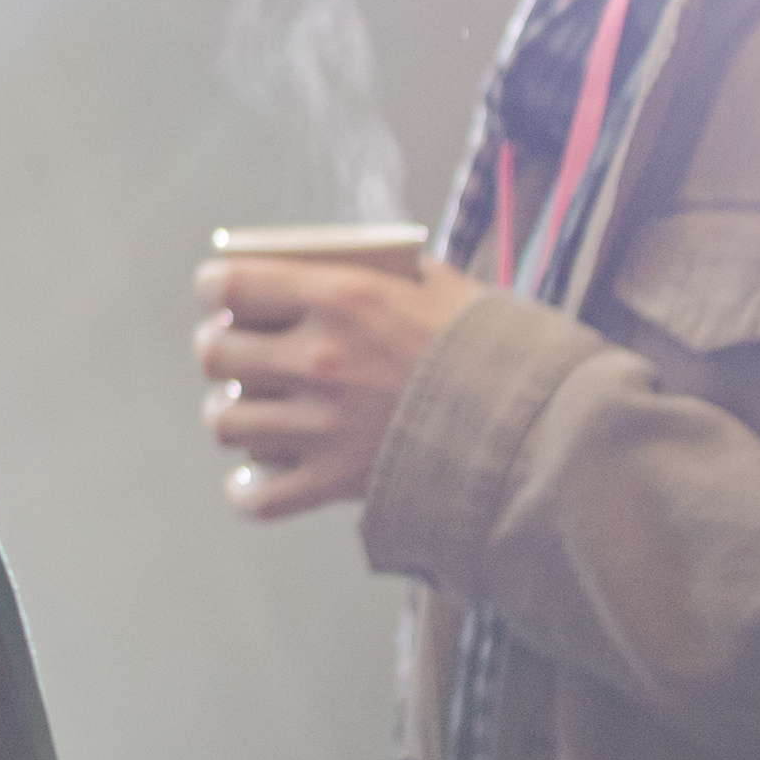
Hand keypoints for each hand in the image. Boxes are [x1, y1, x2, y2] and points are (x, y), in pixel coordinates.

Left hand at [199, 253, 475, 521]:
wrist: (546, 426)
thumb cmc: (496, 348)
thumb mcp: (442, 286)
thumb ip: (379, 272)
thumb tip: (324, 264)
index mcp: (341, 296)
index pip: (228, 283)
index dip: (216, 287)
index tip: (222, 294)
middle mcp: (319, 358)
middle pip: (214, 352)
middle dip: (222, 350)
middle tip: (241, 353)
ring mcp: (323, 423)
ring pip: (225, 421)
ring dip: (234, 414)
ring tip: (257, 411)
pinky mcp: (337, 481)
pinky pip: (256, 496)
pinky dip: (249, 490)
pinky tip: (258, 479)